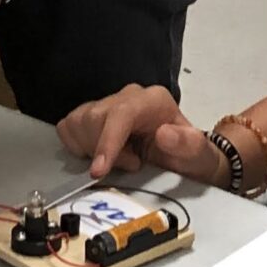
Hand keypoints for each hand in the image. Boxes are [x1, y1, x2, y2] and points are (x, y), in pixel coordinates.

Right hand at [58, 84, 222, 181]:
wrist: (183, 156)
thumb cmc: (189, 155)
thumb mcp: (199, 154)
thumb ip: (188, 144)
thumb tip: (164, 135)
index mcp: (152, 100)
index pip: (121, 113)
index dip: (107, 141)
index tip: (98, 170)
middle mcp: (127, 96)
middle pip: (94, 119)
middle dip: (106, 152)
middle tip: (132, 164)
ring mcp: (107, 104)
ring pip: (78, 122)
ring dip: (92, 150)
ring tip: (119, 158)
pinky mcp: (91, 114)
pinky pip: (68, 126)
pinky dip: (76, 144)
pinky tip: (97, 153)